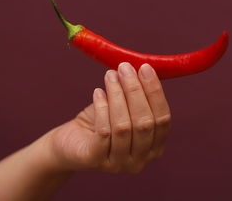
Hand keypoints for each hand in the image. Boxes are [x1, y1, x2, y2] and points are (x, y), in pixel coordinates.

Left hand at [50, 62, 170, 173]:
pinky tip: (98, 92)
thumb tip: (141, 67)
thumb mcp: (122, 108)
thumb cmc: (100, 122)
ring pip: (123, 127)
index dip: (155, 93)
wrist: (68, 143)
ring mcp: (118, 165)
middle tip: (125, 68)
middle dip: (135, 91)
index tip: (145, 68)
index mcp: (154, 148)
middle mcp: (140, 161)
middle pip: (145, 123)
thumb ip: (134, 95)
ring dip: (117, 96)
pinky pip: (103, 132)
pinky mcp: (96, 161)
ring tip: (110, 75)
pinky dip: (102, 108)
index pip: (163, 120)